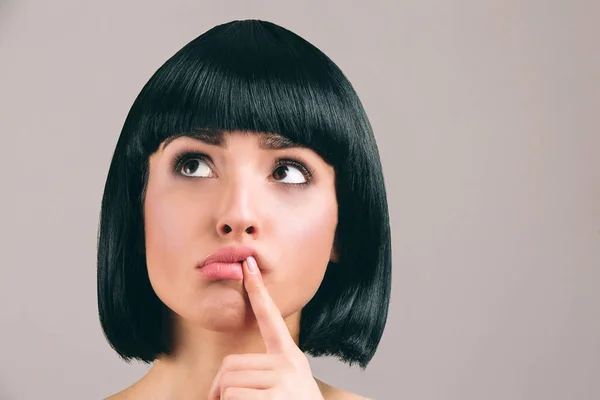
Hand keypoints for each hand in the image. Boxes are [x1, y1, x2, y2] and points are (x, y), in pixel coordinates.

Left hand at [208, 255, 323, 399]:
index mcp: (290, 358)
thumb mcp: (285, 387)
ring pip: (228, 382)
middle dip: (218, 388)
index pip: (271, 318)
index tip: (248, 266)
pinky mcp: (276, 397)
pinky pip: (233, 396)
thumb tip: (224, 380)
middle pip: (232, 364)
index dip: (258, 292)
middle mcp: (289, 364)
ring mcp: (284, 380)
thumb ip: (263, 375)